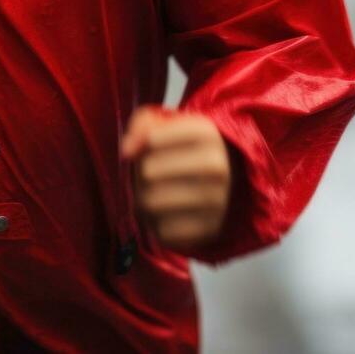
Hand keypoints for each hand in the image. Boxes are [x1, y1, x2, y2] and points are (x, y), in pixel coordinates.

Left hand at [119, 106, 231, 250]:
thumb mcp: (168, 124)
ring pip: (150, 203)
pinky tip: (166, 213)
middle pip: (148, 171)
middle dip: (140, 174)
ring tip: (154, 193)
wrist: (228, 182)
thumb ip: (142, 124)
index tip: (145, 149)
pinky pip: (162, 230)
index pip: (151, 139)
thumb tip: (126, 150)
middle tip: (149, 175)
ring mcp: (216, 200)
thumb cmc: (185, 149)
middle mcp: (216, 166)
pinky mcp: (209, 230)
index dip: (139, 145)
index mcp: (206, 133)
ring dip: (143, 199)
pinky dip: (156, 224)